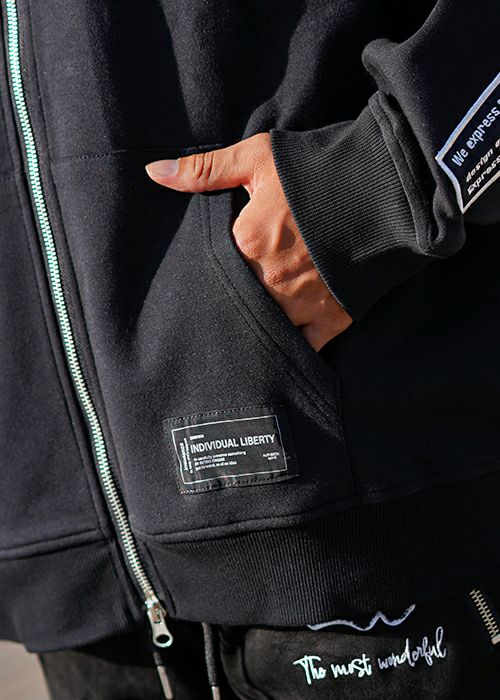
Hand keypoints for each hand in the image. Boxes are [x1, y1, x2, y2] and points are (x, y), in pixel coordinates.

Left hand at [145, 133, 352, 350]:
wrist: (390, 188)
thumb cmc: (320, 170)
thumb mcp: (260, 158)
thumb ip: (205, 171)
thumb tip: (154, 172)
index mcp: (247, 245)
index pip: (212, 271)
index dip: (208, 273)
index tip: (209, 272)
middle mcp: (270, 283)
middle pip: (237, 303)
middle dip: (229, 302)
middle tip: (224, 303)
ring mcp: (302, 305)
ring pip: (265, 329)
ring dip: (256, 326)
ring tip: (247, 325)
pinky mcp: (332, 319)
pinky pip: (303, 347)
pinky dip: (291, 348)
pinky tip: (280, 347)